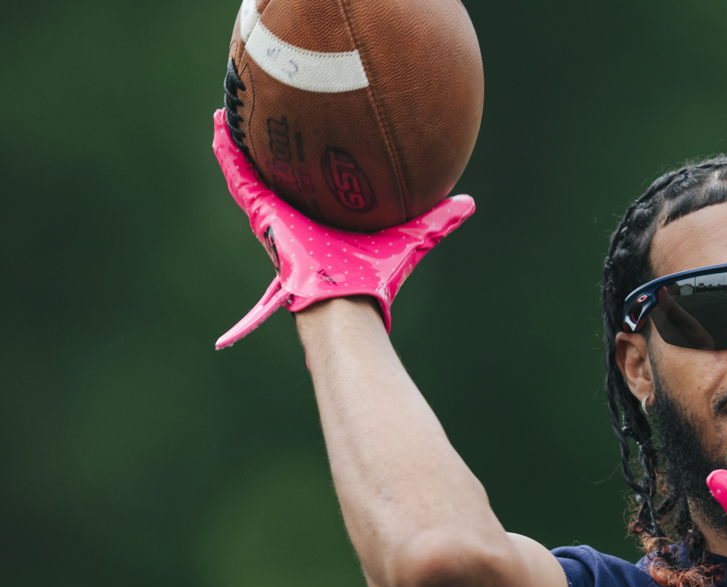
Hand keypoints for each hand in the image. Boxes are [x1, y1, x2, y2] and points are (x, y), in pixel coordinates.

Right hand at [209, 109, 473, 348]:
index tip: (311, 134)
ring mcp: (277, 216)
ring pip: (252, 172)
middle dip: (270, 147)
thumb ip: (439, 218)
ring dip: (239, 143)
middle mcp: (298, 217)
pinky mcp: (262, 214)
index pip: (315, 185)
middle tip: (261, 114)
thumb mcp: (414, 234)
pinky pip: (240, 178)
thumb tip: (468, 202)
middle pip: (280, 175)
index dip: (310, 161)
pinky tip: (220, 126)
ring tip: (228, 112)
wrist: (351, 297)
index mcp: (327, 220)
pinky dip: (228, 153)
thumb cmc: (379, 274)